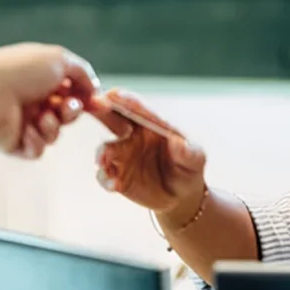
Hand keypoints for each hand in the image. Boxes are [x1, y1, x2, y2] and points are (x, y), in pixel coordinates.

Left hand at [0, 43, 98, 157]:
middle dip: (71, 112)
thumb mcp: (59, 59)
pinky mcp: (14, 142)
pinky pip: (37, 149)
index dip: (86, 98)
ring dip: (53, 126)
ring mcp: (23, 121)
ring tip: (41, 118)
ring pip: (54, 134)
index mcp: (42, 78)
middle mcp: (33, 99)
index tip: (98, 104)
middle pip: (67, 114)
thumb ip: (82, 72)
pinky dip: (36, 141)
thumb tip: (94, 88)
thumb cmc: (20, 70)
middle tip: (65, 107)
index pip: (72, 91)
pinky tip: (26, 130)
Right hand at [87, 89, 206, 223]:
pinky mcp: (117, 175)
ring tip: (105, 160)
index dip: (126, 101)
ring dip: (102, 153)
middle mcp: (132, 135)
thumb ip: (189, 151)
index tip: (114, 94)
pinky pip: (106, 175)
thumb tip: (180, 143)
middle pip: (112, 119)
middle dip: (101, 112)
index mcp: (150, 124)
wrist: (181, 195)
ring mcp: (122, 155)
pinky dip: (106, 178)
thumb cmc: (189, 168)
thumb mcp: (196, 159)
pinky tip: (114, 185)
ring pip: (105, 149)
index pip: (138, 108)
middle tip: (94, 110)